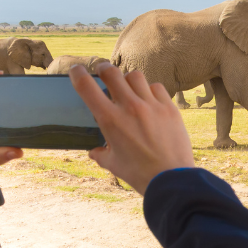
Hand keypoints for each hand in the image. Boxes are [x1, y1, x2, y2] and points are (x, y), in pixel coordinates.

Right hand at [69, 63, 194, 195]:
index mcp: (110, 120)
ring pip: (135, 76)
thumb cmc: (139, 174)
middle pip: (111, 72)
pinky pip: (157, 87)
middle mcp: (129, 107)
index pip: (87, 87)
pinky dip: (150, 90)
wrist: (171, 178)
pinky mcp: (169, 108)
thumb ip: (101, 154)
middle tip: (102, 71)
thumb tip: (94, 151)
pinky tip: (149, 100)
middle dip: (103, 68)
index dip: (78, 74)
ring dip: (128, 79)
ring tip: (128, 88)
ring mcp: (151, 105)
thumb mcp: (113, 164)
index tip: (76, 70)